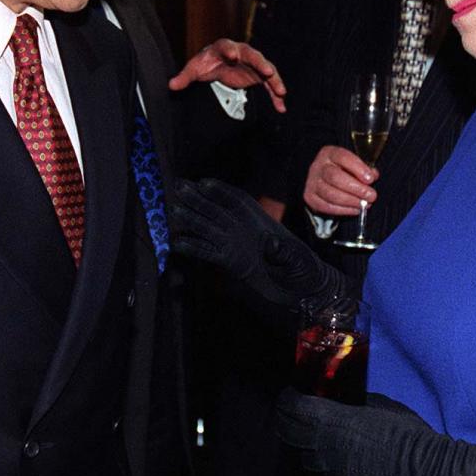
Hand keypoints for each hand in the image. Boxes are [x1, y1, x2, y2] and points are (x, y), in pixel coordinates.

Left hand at [168, 39, 286, 113]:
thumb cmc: (206, 63)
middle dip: (261, 64)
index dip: (230, 50)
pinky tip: (281, 108)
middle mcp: (242, 53)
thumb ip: (185, 77)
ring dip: (274, 81)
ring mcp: (253, 64)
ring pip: (266, 70)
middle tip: (267, 72)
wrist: (218, 63)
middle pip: (254, 56)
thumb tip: (171, 86)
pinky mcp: (259, 76)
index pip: (227, 47)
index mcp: (224, 48)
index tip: (233, 55)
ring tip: (281, 92)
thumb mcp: (195, 69)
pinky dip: (275, 95)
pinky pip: (270, 85)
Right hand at [169, 178, 342, 309]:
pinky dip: (193, 247)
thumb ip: (284, 251)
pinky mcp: (231, 263)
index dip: (221, 191)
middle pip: (218, 211)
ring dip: (191, 219)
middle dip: (198, 199)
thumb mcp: (298, 260)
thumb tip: (271, 243)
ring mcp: (236, 245)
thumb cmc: (304, 270)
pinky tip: (177, 243)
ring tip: (172, 211)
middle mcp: (245, 230)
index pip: (239, 201)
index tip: (204, 183)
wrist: (302, 291)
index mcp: (261, 222)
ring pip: (209, 229)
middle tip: (177, 188)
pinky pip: (208, 252)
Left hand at [275, 388, 475, 475]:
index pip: (296, 408)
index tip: (287, 393)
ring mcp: (333, 467)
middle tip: (285, 413)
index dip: (287, 400)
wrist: (422, 469)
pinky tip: (328, 455)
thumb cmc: (406, 430)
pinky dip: (320, 461)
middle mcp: (326, 444)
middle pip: (290, 433)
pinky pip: (324, 471)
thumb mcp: (381, 405)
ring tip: (304, 436)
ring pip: (304, 457)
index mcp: (334, 419)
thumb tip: (347, 401)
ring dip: (300, 445)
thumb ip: (357, 404)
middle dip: (284, 421)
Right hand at [303, 145, 376, 216]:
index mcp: (329, 153)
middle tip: (371, 196)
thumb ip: (364, 168)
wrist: (323, 178)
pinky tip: (355, 209)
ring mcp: (312, 182)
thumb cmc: (343, 170)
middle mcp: (318, 166)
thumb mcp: (353, 163)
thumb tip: (372, 176)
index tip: (371, 179)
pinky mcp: (310, 197)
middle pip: (335, 177)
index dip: (358, 168)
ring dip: (351, 201)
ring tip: (364, 204)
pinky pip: (327, 206)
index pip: (342, 157)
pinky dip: (343, 210)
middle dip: (356, 188)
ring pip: (331, 194)